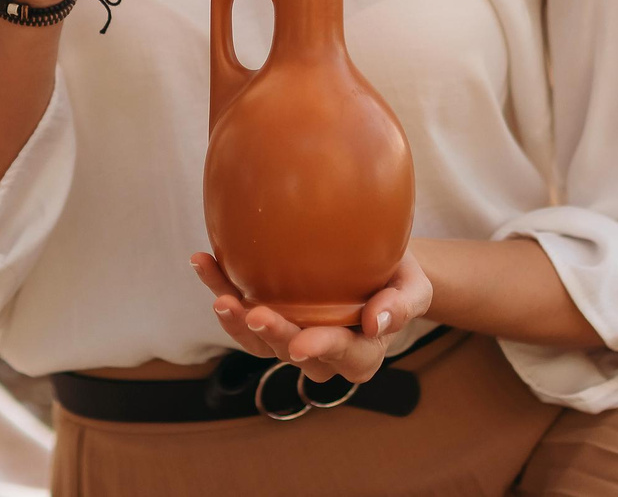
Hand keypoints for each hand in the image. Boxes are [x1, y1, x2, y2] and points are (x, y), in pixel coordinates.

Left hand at [188, 249, 433, 385]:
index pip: (343, 356)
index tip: (301, 343)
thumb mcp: (414, 285)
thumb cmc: (397, 276)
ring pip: (260, 342)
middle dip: (271, 335)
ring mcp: (291, 338)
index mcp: (362, 352)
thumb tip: (377, 322)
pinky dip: (220, 288)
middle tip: (252, 311)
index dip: (321, 349)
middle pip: (294, 352)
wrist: (375, 261)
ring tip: (220, 295)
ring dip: (236, 322)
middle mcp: (322, 353)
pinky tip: (203, 262)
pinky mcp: (268, 319)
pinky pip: (241, 313)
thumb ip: (403, 304)